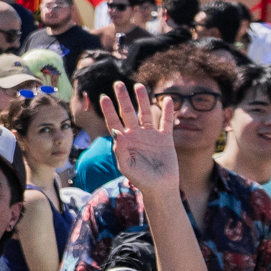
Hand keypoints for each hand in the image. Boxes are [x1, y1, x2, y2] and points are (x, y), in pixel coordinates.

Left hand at [100, 80, 180, 194]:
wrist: (160, 187)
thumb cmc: (140, 179)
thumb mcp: (126, 166)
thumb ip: (119, 150)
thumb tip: (115, 132)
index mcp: (124, 140)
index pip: (114, 121)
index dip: (109, 110)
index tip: (103, 97)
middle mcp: (136, 134)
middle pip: (128, 112)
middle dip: (123, 98)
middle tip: (118, 84)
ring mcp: (151, 135)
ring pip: (146, 113)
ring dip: (143, 100)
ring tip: (139, 86)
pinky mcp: (165, 138)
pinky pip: (166, 122)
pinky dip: (167, 111)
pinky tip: (167, 99)